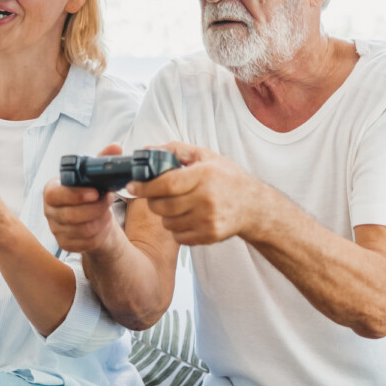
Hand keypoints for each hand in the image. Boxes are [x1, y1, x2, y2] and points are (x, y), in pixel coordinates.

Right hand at [43, 143, 122, 253]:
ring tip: (107, 211)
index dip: (76, 195)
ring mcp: (56, 230)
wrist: (92, 216)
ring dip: (101, 220)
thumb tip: (116, 147)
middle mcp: (50, 211)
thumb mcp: (94, 175)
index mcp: (52, 190)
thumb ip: (103, 160)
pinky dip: (100, 234)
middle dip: (96, 208)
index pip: (55, 195)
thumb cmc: (90, 192)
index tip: (95, 193)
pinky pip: (87, 243)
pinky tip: (103, 224)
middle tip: (108, 200)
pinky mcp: (65, 244)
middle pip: (71, 215)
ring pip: (82, 230)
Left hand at [126, 142, 269, 245]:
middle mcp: (206, 199)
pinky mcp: (209, 236)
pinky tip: (186, 218)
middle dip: (153, 201)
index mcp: (204, 176)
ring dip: (165, 215)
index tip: (132, 185)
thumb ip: (175, 150)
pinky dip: (177, 228)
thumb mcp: (205, 156)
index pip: (166, 184)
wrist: (253, 206)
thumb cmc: (226, 178)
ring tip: (177, 206)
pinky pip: (178, 236)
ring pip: (168, 223)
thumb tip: (147, 149)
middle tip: (156, 195)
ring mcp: (208, 220)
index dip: (144, 186)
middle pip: (162, 206)